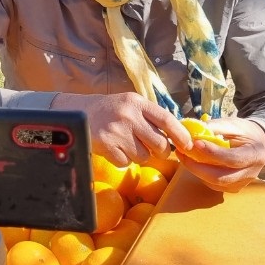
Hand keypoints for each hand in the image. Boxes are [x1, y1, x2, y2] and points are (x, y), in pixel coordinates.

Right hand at [51, 91, 192, 167]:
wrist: (76, 112)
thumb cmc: (109, 111)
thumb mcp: (130, 105)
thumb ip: (150, 117)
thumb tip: (177, 137)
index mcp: (137, 102)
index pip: (166, 119)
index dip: (181, 134)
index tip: (188, 145)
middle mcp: (128, 115)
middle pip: (159, 144)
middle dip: (160, 151)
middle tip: (153, 150)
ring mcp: (117, 130)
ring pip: (143, 156)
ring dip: (138, 155)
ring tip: (126, 144)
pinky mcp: (106, 145)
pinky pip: (125, 162)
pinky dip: (121, 159)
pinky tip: (113, 148)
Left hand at [175, 117, 264, 192]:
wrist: (256, 144)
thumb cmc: (243, 132)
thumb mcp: (233, 124)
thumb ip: (215, 127)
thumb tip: (191, 130)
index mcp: (255, 155)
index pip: (233, 159)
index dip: (213, 153)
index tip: (195, 143)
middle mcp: (251, 173)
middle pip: (221, 177)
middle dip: (197, 167)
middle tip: (182, 152)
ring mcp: (242, 184)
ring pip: (215, 183)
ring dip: (196, 171)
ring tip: (184, 156)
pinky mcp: (233, 188)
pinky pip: (213, 185)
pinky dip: (201, 175)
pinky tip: (193, 163)